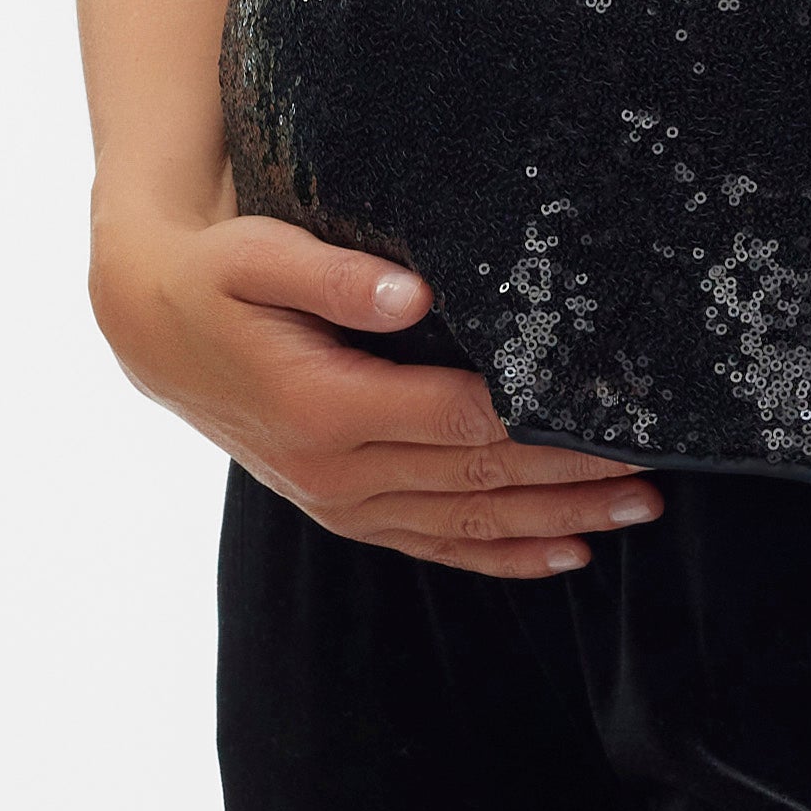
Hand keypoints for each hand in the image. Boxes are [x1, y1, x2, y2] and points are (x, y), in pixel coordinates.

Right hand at [88, 198, 663, 578]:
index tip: (615, 412)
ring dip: (556, 523)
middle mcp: (333, 469)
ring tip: (640, 513)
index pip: (459, 422)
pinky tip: (566, 555)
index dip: (541, 424)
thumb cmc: (217, 274)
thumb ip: (335, 275)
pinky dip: (502, 556)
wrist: (152, 326)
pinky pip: (433, 546)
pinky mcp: (342, 510)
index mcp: (322, 405)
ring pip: (465, 525)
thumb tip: (416, 296)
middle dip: (573, 480)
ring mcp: (337, 500)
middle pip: (477, 483)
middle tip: (658, 476)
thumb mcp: (260, 253)